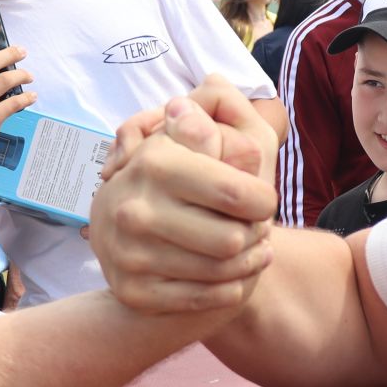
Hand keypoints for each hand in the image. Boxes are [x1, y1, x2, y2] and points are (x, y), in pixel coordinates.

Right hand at [90, 92, 275, 314]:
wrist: (122, 241)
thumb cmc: (173, 182)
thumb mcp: (192, 139)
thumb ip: (215, 112)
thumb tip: (214, 86)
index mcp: (155, 163)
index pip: (238, 192)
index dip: (264, 201)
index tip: (263, 201)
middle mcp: (136, 210)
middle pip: (233, 239)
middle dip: (255, 235)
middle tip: (256, 230)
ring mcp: (130, 255)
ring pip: (223, 272)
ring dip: (249, 263)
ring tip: (252, 251)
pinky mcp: (134, 293)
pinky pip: (206, 299)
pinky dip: (230, 289)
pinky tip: (234, 276)